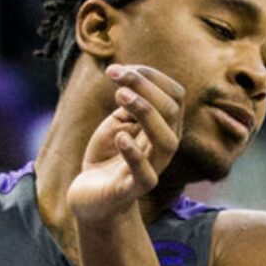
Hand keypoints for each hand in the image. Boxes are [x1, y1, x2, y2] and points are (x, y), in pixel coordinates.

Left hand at [67, 65, 183, 227]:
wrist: (91, 196)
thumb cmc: (107, 156)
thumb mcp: (118, 122)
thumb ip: (130, 103)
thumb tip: (133, 79)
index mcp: (165, 128)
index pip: (174, 95)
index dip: (151, 76)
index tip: (119, 69)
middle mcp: (164, 147)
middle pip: (172, 111)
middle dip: (145, 85)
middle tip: (114, 74)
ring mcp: (152, 168)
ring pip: (167, 140)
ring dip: (146, 112)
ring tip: (120, 94)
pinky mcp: (134, 189)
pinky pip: (146, 175)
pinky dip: (134, 153)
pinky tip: (120, 136)